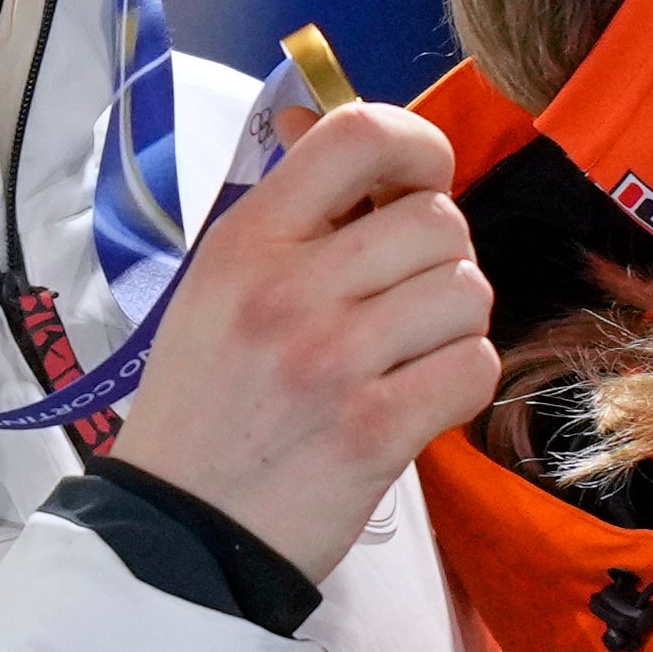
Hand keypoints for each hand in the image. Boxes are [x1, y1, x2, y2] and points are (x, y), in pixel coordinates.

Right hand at [107, 101, 495, 586]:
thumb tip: (313, 117)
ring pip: (467, 292)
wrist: (179, 534)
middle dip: (440, 259)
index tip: (419, 182)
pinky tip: (418, 398)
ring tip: (409, 353)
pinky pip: (473, 367)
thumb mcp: (214, 286)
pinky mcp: (375, 431)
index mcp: (246, 240)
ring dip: (455, 323)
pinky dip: (460, 382)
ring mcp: (334, 360)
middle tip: (405, 300)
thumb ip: (283, 211)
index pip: (359, 133)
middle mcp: (290, 288)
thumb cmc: (203, 405)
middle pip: (437, 221)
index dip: (419, 147)